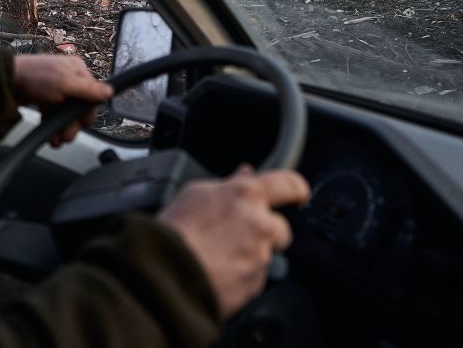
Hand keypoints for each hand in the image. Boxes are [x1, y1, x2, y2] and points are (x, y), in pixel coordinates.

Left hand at [12, 55, 112, 146]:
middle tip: (67, 136)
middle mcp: (68, 77)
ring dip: (63, 128)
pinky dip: (53, 124)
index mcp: (77, 69)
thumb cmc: (35, 77)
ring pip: (66, 112)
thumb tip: (110, 92)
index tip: (82, 124)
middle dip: (73, 124)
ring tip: (57, 140)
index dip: (87, 112)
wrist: (5, 81)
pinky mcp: (44, 97)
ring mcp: (56, 87)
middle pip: (79, 106)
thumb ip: (90, 90)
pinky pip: (54, 113)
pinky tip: (51, 135)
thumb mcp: (66, 84)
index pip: (92, 94)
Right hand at [159, 165, 310, 318]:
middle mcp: (261, 225)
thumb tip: (244, 174)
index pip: (288, 184)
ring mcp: (260, 258)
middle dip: (264, 232)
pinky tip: (216, 272)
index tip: (299, 194)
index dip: (296, 188)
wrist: (163, 274)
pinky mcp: (255, 286)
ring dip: (249, 256)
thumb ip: (227, 184)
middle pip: (279, 228)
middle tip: (234, 236)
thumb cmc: (174, 231)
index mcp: (247, 195)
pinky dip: (240, 277)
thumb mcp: (195, 193)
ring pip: (264, 255)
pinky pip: (253, 279)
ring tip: (216, 256)